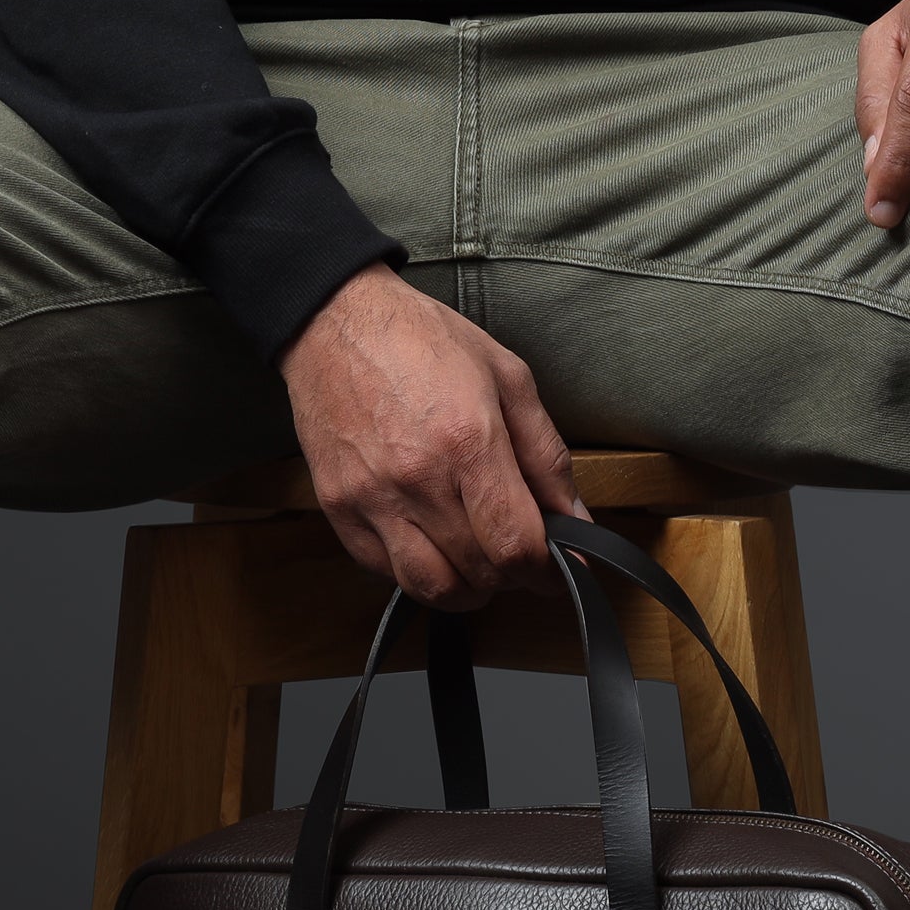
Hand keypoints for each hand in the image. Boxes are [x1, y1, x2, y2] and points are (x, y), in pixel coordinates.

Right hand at [280, 263, 587, 609]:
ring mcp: (371, 499)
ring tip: (477, 560)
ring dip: (466, 587)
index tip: (559, 571)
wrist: (334, 322)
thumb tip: (574, 520)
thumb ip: (546, 456)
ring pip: (431, 587)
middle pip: (479, 573)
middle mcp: (417, 479)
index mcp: (468, 441)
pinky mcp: (338, 509)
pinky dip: (418, 573)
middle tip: (518, 553)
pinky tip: (432, 543)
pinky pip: (385, 572)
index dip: (547, 572)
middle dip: (511, 575)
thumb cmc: (422, 342)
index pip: (516, 544)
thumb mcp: (507, 379)